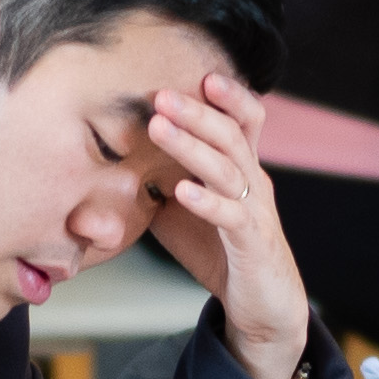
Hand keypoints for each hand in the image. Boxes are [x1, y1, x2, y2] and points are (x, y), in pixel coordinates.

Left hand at [140, 69, 313, 378]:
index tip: (199, 73)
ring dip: (192, 147)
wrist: (263, 305)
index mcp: (243, 169)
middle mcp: (255, 182)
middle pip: (232, 135)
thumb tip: (115, 160)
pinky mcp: (253, 244)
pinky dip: (206, 202)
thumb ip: (161, 181)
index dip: (229, 95)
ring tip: (160, 127)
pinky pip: (231, 218)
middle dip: (197, 112)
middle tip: (161, 94)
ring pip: (228, 170)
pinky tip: (182, 191)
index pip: (246, 120)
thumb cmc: (221, 251)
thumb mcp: (185, 210)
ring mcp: (256, 212)